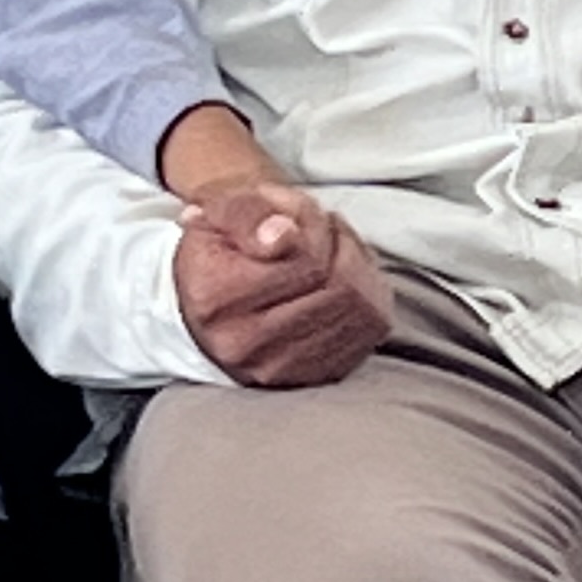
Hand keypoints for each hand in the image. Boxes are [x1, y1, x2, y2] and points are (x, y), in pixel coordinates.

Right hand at [172, 179, 392, 385]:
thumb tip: (280, 236)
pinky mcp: (310, 375)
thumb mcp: (224, 206)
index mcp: (212, 296)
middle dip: (340, 247)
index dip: (316, 227)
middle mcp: (240, 343)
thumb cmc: (229, 240)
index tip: (298, 218)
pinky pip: (369, 329)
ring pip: (360, 307)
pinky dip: (368, 295)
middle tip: (319, 230)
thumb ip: (248, 214)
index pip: (307, 260)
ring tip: (330, 252)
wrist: (216, 284)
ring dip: (358, 268)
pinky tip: (343, 279)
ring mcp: (277, 367)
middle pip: (338, 285)